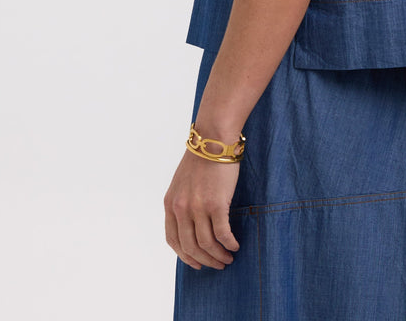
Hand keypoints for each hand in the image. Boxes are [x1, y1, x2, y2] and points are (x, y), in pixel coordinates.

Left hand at [164, 149, 240, 269]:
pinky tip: (235, 245)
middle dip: (205, 260)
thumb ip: (182, 202)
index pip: (173, 241)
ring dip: (218, 255)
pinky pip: (222, 233)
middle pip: (191, 247)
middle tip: (218, 264)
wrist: (213, 140)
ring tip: (228, 257)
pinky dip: (229, 244)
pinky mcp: (216, 204)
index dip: (185, 256)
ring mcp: (198, 207)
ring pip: (207, 244)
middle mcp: (181, 209)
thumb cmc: (201, 158)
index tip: (197, 263)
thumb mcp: (181, 182)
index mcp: (170, 204)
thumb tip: (191, 224)